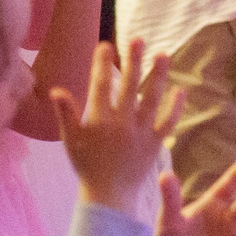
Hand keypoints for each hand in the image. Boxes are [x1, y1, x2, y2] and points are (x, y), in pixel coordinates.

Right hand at [52, 39, 177, 213]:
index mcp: (99, 121)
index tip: (105, 44)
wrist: (108, 196)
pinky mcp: (154, 144)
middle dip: (133, 61)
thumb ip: (65, 114)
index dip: (102, 64)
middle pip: (128, 86)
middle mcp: (121, 123)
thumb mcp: (71, 141)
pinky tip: (180, 90)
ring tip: (163, 54)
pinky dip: (175, 107)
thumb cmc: (86, 166)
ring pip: (151, 99)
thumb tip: (55, 89)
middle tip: (137, 39)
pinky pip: (167, 122)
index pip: (100, 85)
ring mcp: (140, 133)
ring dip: (158, 75)